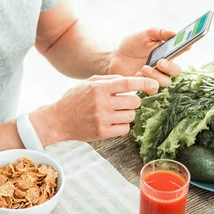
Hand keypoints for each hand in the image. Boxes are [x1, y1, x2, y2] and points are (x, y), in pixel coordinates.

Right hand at [31, 75, 158, 143]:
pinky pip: (125, 129)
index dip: (144, 83)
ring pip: (131, 116)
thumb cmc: (75, 99)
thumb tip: (132, 79)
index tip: (155, 85)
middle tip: (125, 102)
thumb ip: (110, 80)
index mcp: (98, 88)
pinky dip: (122, 126)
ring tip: (116, 112)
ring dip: (128, 114)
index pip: (128, 83)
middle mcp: (101, 103)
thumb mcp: (89, 83)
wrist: (57, 120)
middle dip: (133, 101)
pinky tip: (113, 122)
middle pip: (134, 101)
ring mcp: (102, 119)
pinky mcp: (102, 133)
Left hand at [108, 28, 182, 87]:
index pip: (182, 51)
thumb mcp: (145, 35)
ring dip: (156, 76)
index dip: (186, 48)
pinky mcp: (148, 86)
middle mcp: (165, 66)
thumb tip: (174, 33)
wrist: (116, 58)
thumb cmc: (132, 45)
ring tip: (144, 68)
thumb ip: (160, 33)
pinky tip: (138, 74)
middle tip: (160, 62)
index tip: (187, 46)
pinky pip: (153, 89)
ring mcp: (157, 77)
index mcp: (167, 52)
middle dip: (170, 67)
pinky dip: (146, 83)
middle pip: (177, 71)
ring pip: (166, 82)